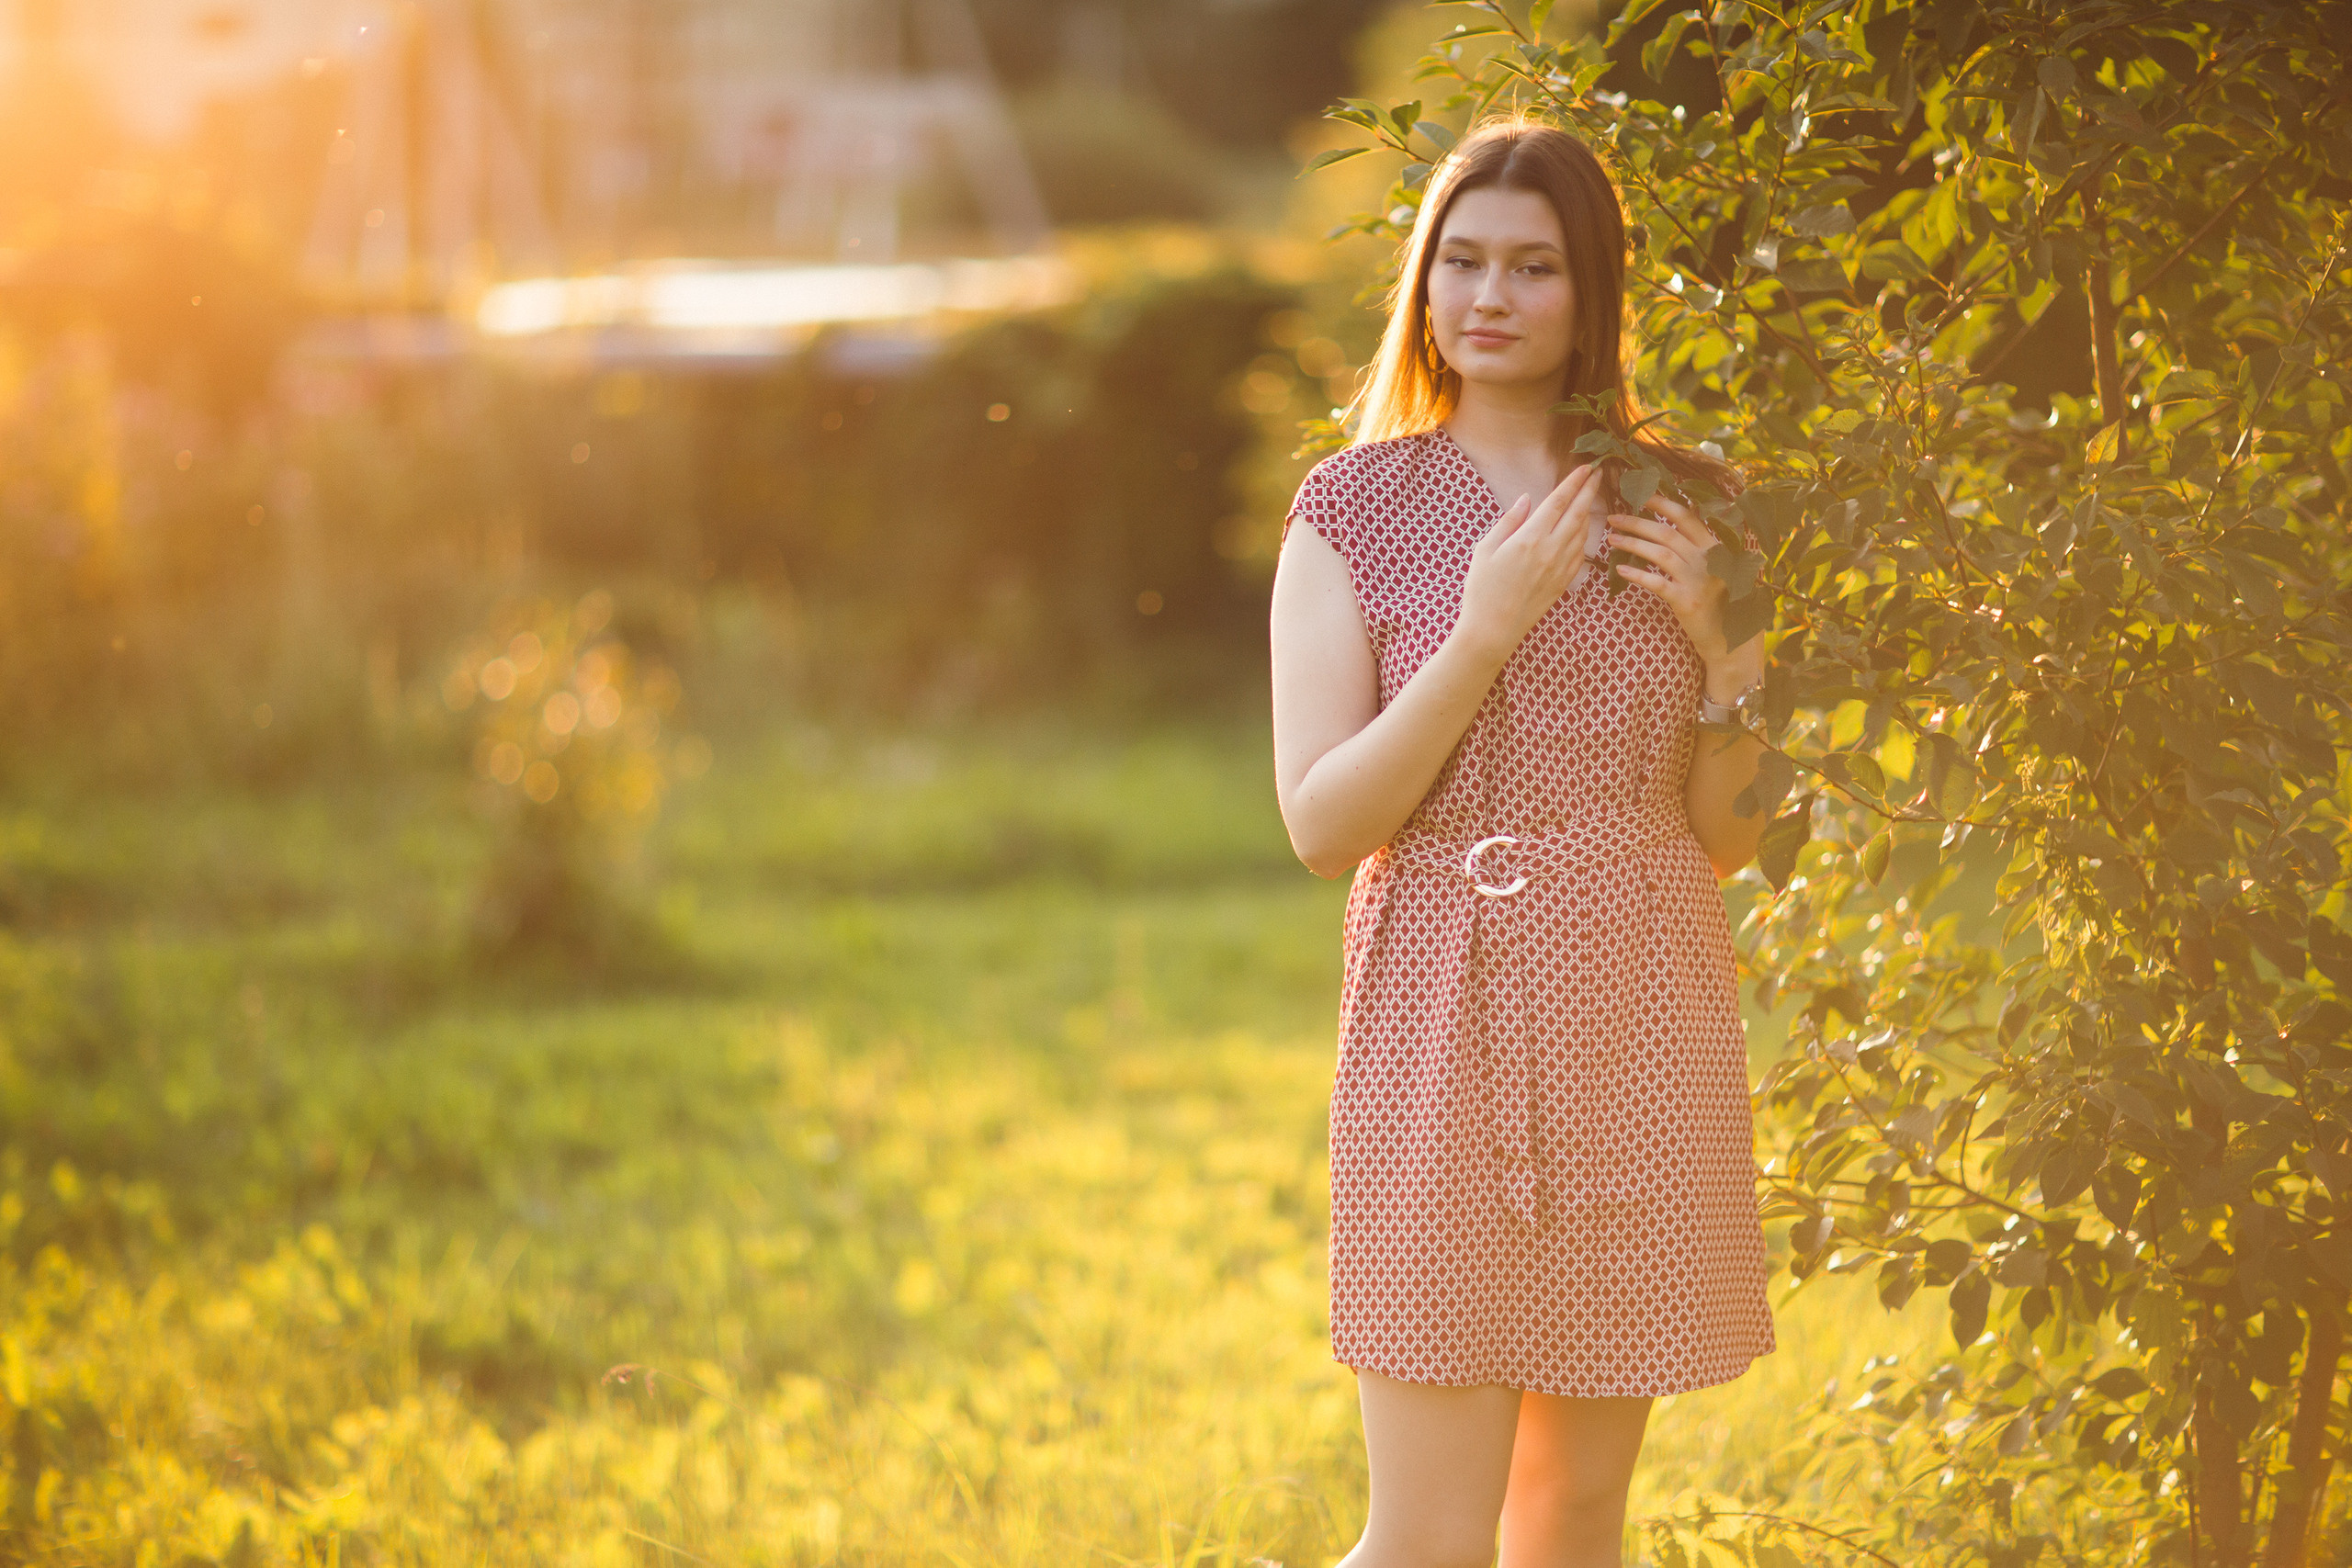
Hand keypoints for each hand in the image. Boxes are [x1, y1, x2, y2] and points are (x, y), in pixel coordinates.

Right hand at [1452, 463, 1607, 661]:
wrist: (1492, 629)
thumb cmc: (1481, 589)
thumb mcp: (1485, 549)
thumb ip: (1508, 521)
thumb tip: (1526, 500)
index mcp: (1529, 538)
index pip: (1558, 502)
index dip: (1573, 482)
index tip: (1585, 467)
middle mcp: (1550, 551)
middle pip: (1577, 513)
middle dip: (1589, 491)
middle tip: (1599, 474)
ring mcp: (1560, 568)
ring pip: (1582, 533)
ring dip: (1589, 512)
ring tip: (1591, 498)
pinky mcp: (1563, 583)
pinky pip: (1580, 554)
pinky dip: (1585, 537)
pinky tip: (1583, 531)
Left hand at [1605, 491, 1764, 699]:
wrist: (1730, 640)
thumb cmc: (1717, 603)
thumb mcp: (1712, 570)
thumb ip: (1695, 550)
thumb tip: (1665, 528)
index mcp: (1713, 547)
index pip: (1686, 516)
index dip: (1662, 503)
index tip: (1640, 495)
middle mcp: (1707, 559)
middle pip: (1667, 531)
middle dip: (1637, 521)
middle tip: (1613, 518)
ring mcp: (1698, 580)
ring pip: (1660, 553)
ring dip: (1632, 543)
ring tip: (1610, 539)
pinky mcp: (1687, 601)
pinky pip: (1657, 583)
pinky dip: (1637, 574)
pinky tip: (1619, 570)